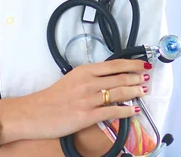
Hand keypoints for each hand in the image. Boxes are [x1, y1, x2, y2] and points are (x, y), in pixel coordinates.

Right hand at [25, 59, 150, 140]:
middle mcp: (88, 82)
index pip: (114, 65)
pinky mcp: (87, 116)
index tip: (142, 64)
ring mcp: (88, 99)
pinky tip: (134, 110)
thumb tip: (110, 79)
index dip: (131, 64)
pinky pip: (112, 112)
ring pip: (119, 93)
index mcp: (84, 71)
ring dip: (134, 92)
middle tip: (146, 78)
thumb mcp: (72, 79)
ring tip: (144, 91)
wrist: (34, 113)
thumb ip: (90, 77)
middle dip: (136, 78)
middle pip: (119, 78)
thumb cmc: (52, 97)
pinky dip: (126, 110)